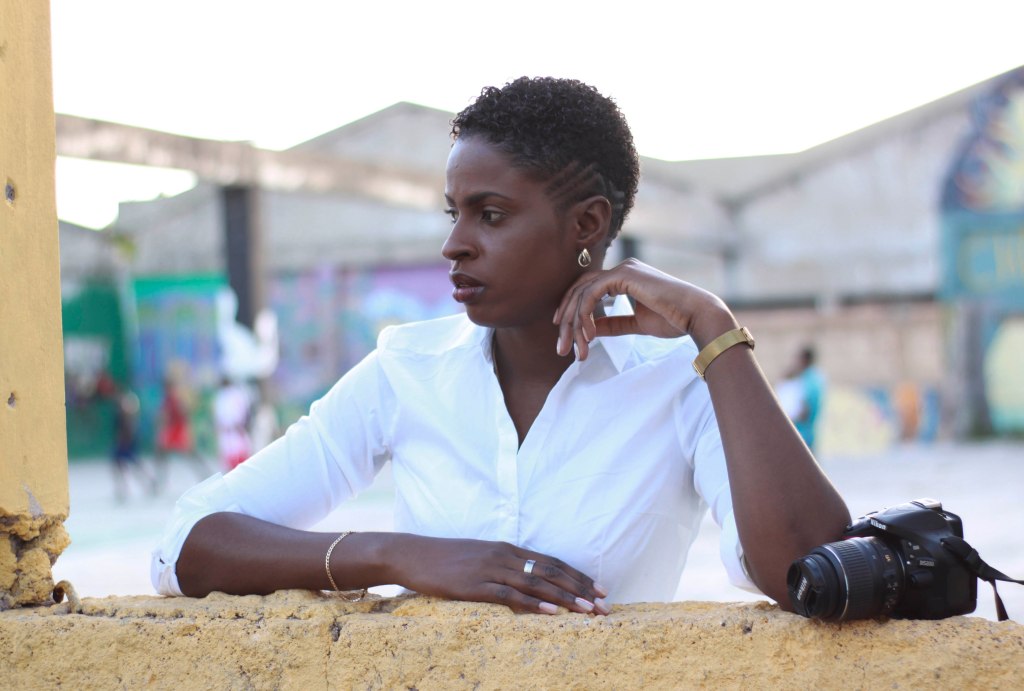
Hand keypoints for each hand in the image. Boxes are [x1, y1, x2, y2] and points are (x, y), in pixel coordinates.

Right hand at [388, 535, 609, 614]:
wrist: (412, 554)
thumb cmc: (445, 558)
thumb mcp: (480, 556)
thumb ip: (504, 565)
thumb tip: (526, 580)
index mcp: (508, 548)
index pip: (552, 561)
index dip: (578, 575)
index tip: (599, 589)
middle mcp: (505, 555)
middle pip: (552, 572)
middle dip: (581, 589)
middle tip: (604, 606)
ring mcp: (491, 569)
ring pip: (538, 583)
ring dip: (566, 598)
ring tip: (588, 611)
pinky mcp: (476, 586)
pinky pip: (511, 595)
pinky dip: (535, 604)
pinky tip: (553, 613)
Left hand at [553, 258, 734, 359]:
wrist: (696, 316)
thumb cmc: (674, 320)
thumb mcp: (636, 324)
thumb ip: (614, 324)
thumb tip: (592, 330)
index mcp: (625, 278)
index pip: (587, 290)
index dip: (572, 311)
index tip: (565, 334)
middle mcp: (621, 269)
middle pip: (579, 290)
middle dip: (567, 320)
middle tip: (561, 347)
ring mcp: (622, 270)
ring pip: (582, 292)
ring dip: (573, 323)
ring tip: (573, 348)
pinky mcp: (624, 275)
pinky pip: (591, 294)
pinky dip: (585, 315)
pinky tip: (589, 336)